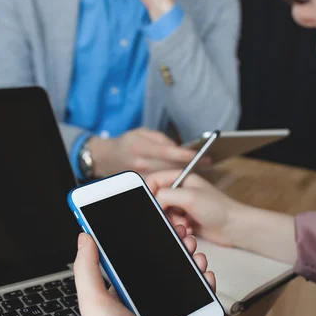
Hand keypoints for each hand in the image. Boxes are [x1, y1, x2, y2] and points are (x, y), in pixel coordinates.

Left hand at [74, 225, 215, 315]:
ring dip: (189, 259)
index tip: (149, 221)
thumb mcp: (94, 302)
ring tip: (193, 247)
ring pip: (180, 277)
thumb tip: (83, 237)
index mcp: (117, 296)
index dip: (139, 239)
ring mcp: (165, 314)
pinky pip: (197, 298)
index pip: (128, 259)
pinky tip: (205, 273)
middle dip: (170, 245)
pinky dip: (204, 284)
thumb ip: (87, 268)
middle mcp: (140, 303)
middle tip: (178, 231)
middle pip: (158, 265)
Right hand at [88, 128, 204, 177]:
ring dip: (184, 173)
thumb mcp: (142, 132)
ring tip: (201, 168)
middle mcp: (142, 163)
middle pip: (170, 166)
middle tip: (208, 162)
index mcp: (141, 147)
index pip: (167, 152)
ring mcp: (141, 176)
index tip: (200, 154)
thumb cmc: (127, 142)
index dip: (184, 154)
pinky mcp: (142, 184)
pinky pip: (161, 182)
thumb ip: (161, 139)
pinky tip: (185, 176)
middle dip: (190, 165)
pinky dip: (174, 179)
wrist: (107, 158)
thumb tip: (177, 148)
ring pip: (168, 176)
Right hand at [147, 171, 239, 247]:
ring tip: (185, 225)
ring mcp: (183, 206)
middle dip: (163, 211)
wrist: (235, 227)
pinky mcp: (186, 220)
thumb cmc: (219, 208)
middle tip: (172, 218)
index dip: (149, 192)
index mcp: (181, 178)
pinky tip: (190, 230)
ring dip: (172, 222)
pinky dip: (179, 229)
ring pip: (164, 214)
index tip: (153, 205)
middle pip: (158, 199)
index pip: (154, 180)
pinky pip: (173, 224)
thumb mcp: (189, 197)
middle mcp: (180, 191)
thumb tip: (154, 201)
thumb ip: (165, 195)